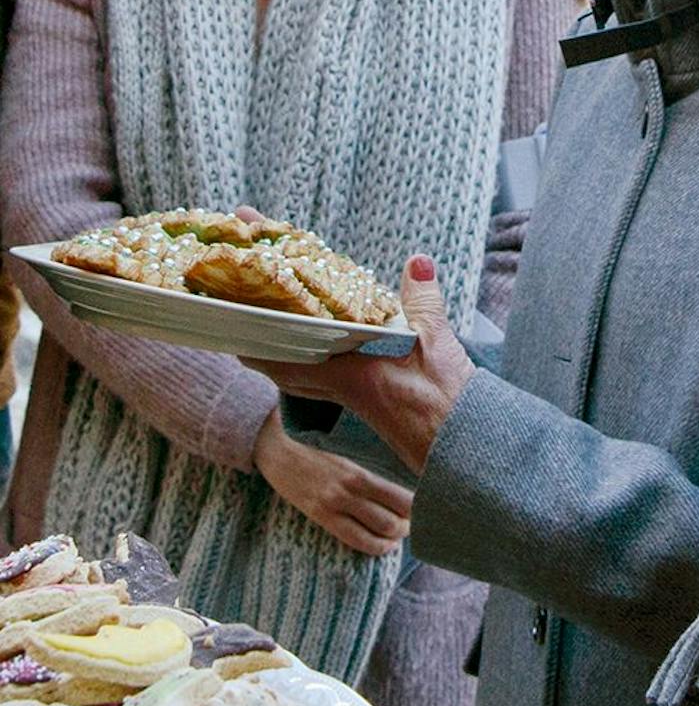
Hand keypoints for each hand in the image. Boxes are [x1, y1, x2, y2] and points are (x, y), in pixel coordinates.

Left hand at [245, 256, 474, 478]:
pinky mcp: (367, 405)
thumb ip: (423, 301)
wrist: (460, 444)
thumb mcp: (436, 342)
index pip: (289, 357)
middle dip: (261, 348)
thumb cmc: (445, 401)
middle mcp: (343, 390)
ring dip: (284, 358)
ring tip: (271, 333)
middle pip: (285, 370)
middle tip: (242, 322)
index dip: (258, 342)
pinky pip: (323, 382)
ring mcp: (353, 401)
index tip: (231, 325)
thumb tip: (417, 262)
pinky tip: (323, 353)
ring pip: (302, 378)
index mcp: (350, 375)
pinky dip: (312, 364)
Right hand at [253, 408, 411, 555]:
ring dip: (394, 538)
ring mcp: (333, 506)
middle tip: (412, 521)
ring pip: (377, 533)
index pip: (402, 497)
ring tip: (398, 533)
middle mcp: (349, 491)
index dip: (419, 507)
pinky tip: (382, 543)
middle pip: (394, 520)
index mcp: (360, 472)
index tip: (425, 505)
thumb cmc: (318, 445)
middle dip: (409, 526)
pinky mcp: (319, 517)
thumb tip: (404, 476)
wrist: (275, 447)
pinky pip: (353, 539)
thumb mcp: (348, 450)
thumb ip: (372, 465)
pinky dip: (374, 546)